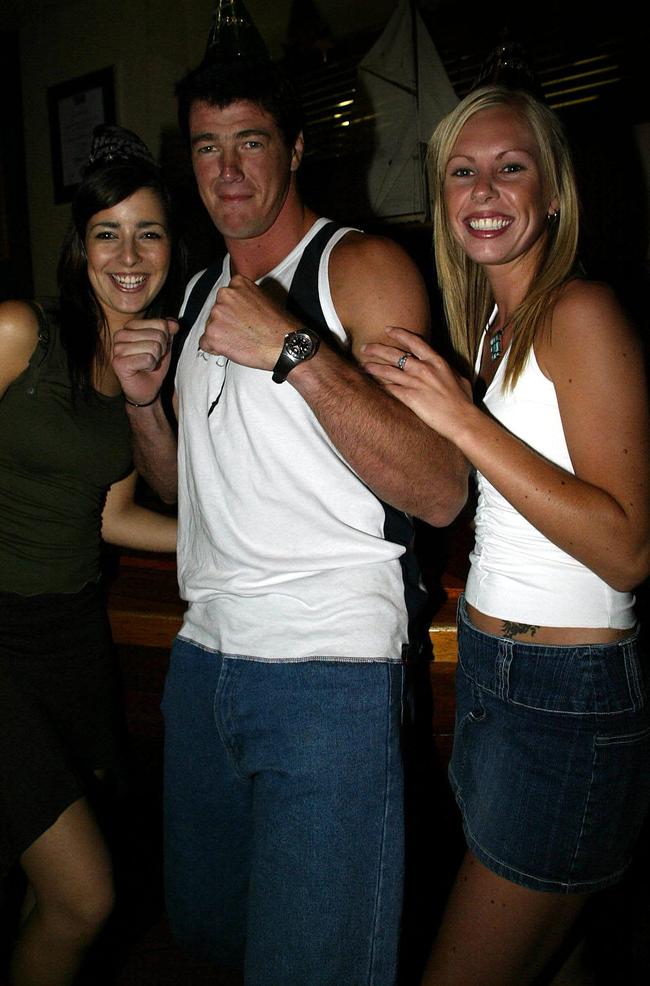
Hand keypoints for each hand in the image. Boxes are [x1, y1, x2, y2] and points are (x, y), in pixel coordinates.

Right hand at [112, 317, 177, 405]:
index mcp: (131, 326)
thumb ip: (169, 331)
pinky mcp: (118, 362)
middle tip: (151, 359)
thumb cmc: (153, 366)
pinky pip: (148, 359)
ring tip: (146, 364)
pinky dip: (150, 367)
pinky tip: (142, 370)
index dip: (165, 339)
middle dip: (161, 350)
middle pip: (158, 335)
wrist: (146, 389)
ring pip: (154, 347)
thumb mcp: (165, 345)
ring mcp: (117, 348)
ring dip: (155, 359)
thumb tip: (174, 324)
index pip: (161, 323)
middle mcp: (121, 334)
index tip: (156, 349)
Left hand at [199, 275, 299, 369]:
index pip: (224, 299)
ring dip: (221, 336)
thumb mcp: (264, 298)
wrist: (285, 344)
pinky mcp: (213, 333)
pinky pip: (205, 343)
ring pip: (209, 328)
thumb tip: (238, 306)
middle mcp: (224, 295)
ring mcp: (217, 314)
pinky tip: (233, 348)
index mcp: (237, 283)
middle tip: (243, 333)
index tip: (241, 320)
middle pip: (215, 312)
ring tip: (242, 340)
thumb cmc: (279, 326)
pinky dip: (215, 349)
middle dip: (225, 324)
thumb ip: (246, 298)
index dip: (232, 313)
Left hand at [362, 326, 472, 441]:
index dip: (399, 334)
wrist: (462, 419)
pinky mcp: (410, 397)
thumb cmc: (464, 401)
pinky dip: (381, 385)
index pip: (414, 341)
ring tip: (363, 365)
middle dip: (378, 349)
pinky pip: (390, 388)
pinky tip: (372, 383)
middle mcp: (424, 369)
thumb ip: (446, 369)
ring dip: (374, 367)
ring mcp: (416, 383)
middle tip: (365, 347)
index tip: (387, 330)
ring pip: (388, 371)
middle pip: (395, 354)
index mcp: (437, 361)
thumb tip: (441, 367)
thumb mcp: (459, 378)